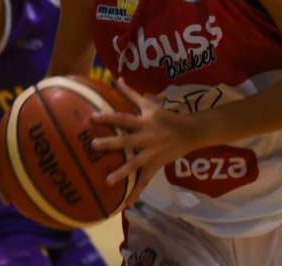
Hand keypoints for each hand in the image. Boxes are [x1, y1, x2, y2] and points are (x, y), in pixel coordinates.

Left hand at [89, 80, 195, 208]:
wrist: (190, 132)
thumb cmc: (167, 116)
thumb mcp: (150, 103)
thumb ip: (131, 93)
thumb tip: (117, 78)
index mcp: (144, 122)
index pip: (123, 118)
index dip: (108, 117)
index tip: (91, 118)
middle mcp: (146, 138)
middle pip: (126, 141)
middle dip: (111, 144)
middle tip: (94, 147)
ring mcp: (151, 154)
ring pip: (135, 164)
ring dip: (122, 173)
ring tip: (108, 181)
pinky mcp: (156, 166)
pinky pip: (144, 182)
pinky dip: (136, 193)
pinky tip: (126, 204)